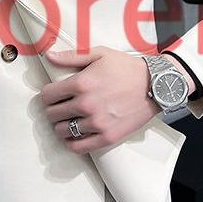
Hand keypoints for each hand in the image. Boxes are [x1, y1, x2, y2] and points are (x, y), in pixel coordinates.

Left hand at [40, 46, 161, 154]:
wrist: (155, 85)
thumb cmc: (127, 67)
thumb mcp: (99, 54)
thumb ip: (71, 56)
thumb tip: (48, 55)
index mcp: (81, 83)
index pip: (48, 95)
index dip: (47, 94)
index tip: (52, 95)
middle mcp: (86, 104)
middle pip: (52, 114)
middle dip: (53, 110)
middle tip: (59, 107)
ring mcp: (96, 123)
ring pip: (62, 131)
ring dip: (60, 126)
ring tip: (67, 120)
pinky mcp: (107, 137)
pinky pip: (78, 147)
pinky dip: (71, 143)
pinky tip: (72, 136)